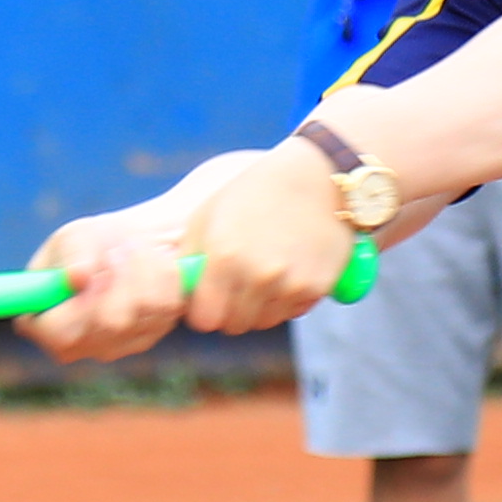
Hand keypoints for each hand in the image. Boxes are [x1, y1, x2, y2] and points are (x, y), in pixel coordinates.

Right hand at [20, 205, 189, 361]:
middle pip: (111, 323)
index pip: (58, 333)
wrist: (128, 244)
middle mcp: (79, 343)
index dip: (81, 304)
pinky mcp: (151, 335)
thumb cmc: (91, 242)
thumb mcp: (75, 238)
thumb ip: (72, 256)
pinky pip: (167, 305)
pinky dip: (163, 274)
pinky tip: (151, 261)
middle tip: (119, 248)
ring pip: (145, 310)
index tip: (95, 273)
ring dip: (143, 266)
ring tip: (133, 246)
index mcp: (43, 323)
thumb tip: (78, 278)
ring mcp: (117, 345)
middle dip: (121, 275)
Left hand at [165, 142, 354, 332]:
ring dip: (260, 307)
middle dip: (230, 311)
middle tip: (237, 286)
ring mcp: (289, 284)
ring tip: (263, 273)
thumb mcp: (208, 214)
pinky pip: (293, 311)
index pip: (204, 319)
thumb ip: (190, 256)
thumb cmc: (254, 191)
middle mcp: (256, 275)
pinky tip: (289, 270)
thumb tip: (183, 291)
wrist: (318, 176)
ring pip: (264, 322)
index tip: (209, 301)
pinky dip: (288, 300)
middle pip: (234, 325)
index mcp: (224, 257)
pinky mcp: (316, 287)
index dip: (204, 313)